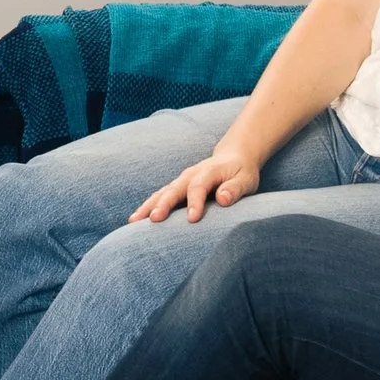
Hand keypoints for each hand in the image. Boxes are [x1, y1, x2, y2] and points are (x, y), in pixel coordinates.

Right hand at [132, 139, 262, 222]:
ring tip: (133, 222)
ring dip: (148, 206)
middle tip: (153, 220)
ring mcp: (181, 181)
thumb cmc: (241, 172)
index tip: (192, 219)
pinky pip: (160, 197)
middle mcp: (190, 175)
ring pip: (161, 193)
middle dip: (163, 205)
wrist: (232, 157)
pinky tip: (136, 220)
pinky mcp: (176, 188)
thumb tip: (223, 199)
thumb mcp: (246, 180)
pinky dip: (148, 207)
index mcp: (208, 172)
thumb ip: (235, 189)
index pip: (199, 186)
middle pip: (174, 189)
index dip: (195, 202)